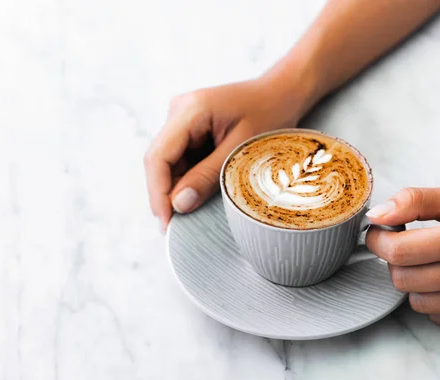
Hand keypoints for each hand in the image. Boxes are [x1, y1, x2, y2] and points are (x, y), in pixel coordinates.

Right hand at [144, 77, 306, 231]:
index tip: (166, 222)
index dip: (157, 192)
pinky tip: (200, 192)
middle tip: (176, 226)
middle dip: (166, 194)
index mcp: (190, 110)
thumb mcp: (241, 151)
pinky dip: (188, 178)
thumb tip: (178, 205)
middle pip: (159, 160)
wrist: (282, 92)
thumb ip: (208, 177)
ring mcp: (182, 119)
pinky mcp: (189, 128)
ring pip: (168, 162)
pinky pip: (181, 158)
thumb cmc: (269, 114)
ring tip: (193, 211)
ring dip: (177, 187)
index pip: (158, 156)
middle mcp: (179, 111)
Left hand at [366, 186, 439, 330]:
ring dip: (414, 282)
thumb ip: (415, 201)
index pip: (400, 251)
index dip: (378, 241)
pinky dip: (435, 300)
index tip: (379, 233)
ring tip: (430, 263)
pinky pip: (439, 318)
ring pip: (417, 302)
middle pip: (404, 279)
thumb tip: (377, 215)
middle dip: (394, 260)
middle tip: (406, 246)